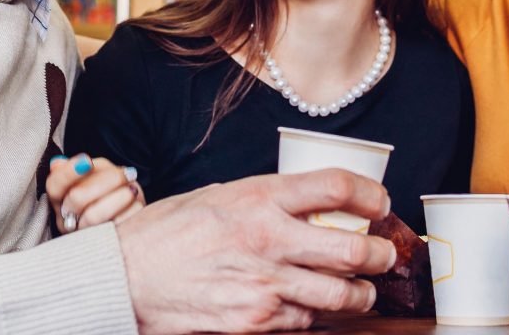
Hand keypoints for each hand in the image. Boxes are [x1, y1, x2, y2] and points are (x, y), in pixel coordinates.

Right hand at [46, 154, 142, 232]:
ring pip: (94, 216)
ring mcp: (85, 234)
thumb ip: (80, 167)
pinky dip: (130, 210)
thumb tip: (57, 163)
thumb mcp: (94, 174)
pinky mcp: (106, 243)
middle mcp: (67, 219)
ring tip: (132, 188)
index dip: (68, 173)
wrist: (129, 212)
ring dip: (119, 197)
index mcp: (61, 200)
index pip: (54, 186)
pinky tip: (136, 202)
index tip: (87, 161)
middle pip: (76, 198)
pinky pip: (118, 225)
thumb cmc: (108, 189)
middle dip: (106, 180)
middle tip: (125, 173)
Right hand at [116, 169, 395, 333]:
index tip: (378, 202)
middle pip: (354, 249)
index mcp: (259, 196)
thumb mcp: (220, 196)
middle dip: (381, 254)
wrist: (124, 277)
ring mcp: (264, 284)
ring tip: (362, 289)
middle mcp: (268, 238)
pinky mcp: (255, 321)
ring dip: (362, 294)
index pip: (336, 186)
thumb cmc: (167, 232)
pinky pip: (307, 322)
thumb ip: (267, 200)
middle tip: (384, 254)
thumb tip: (312, 206)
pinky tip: (316, 307)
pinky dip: (319, 316)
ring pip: (343, 295)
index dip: (370, 194)